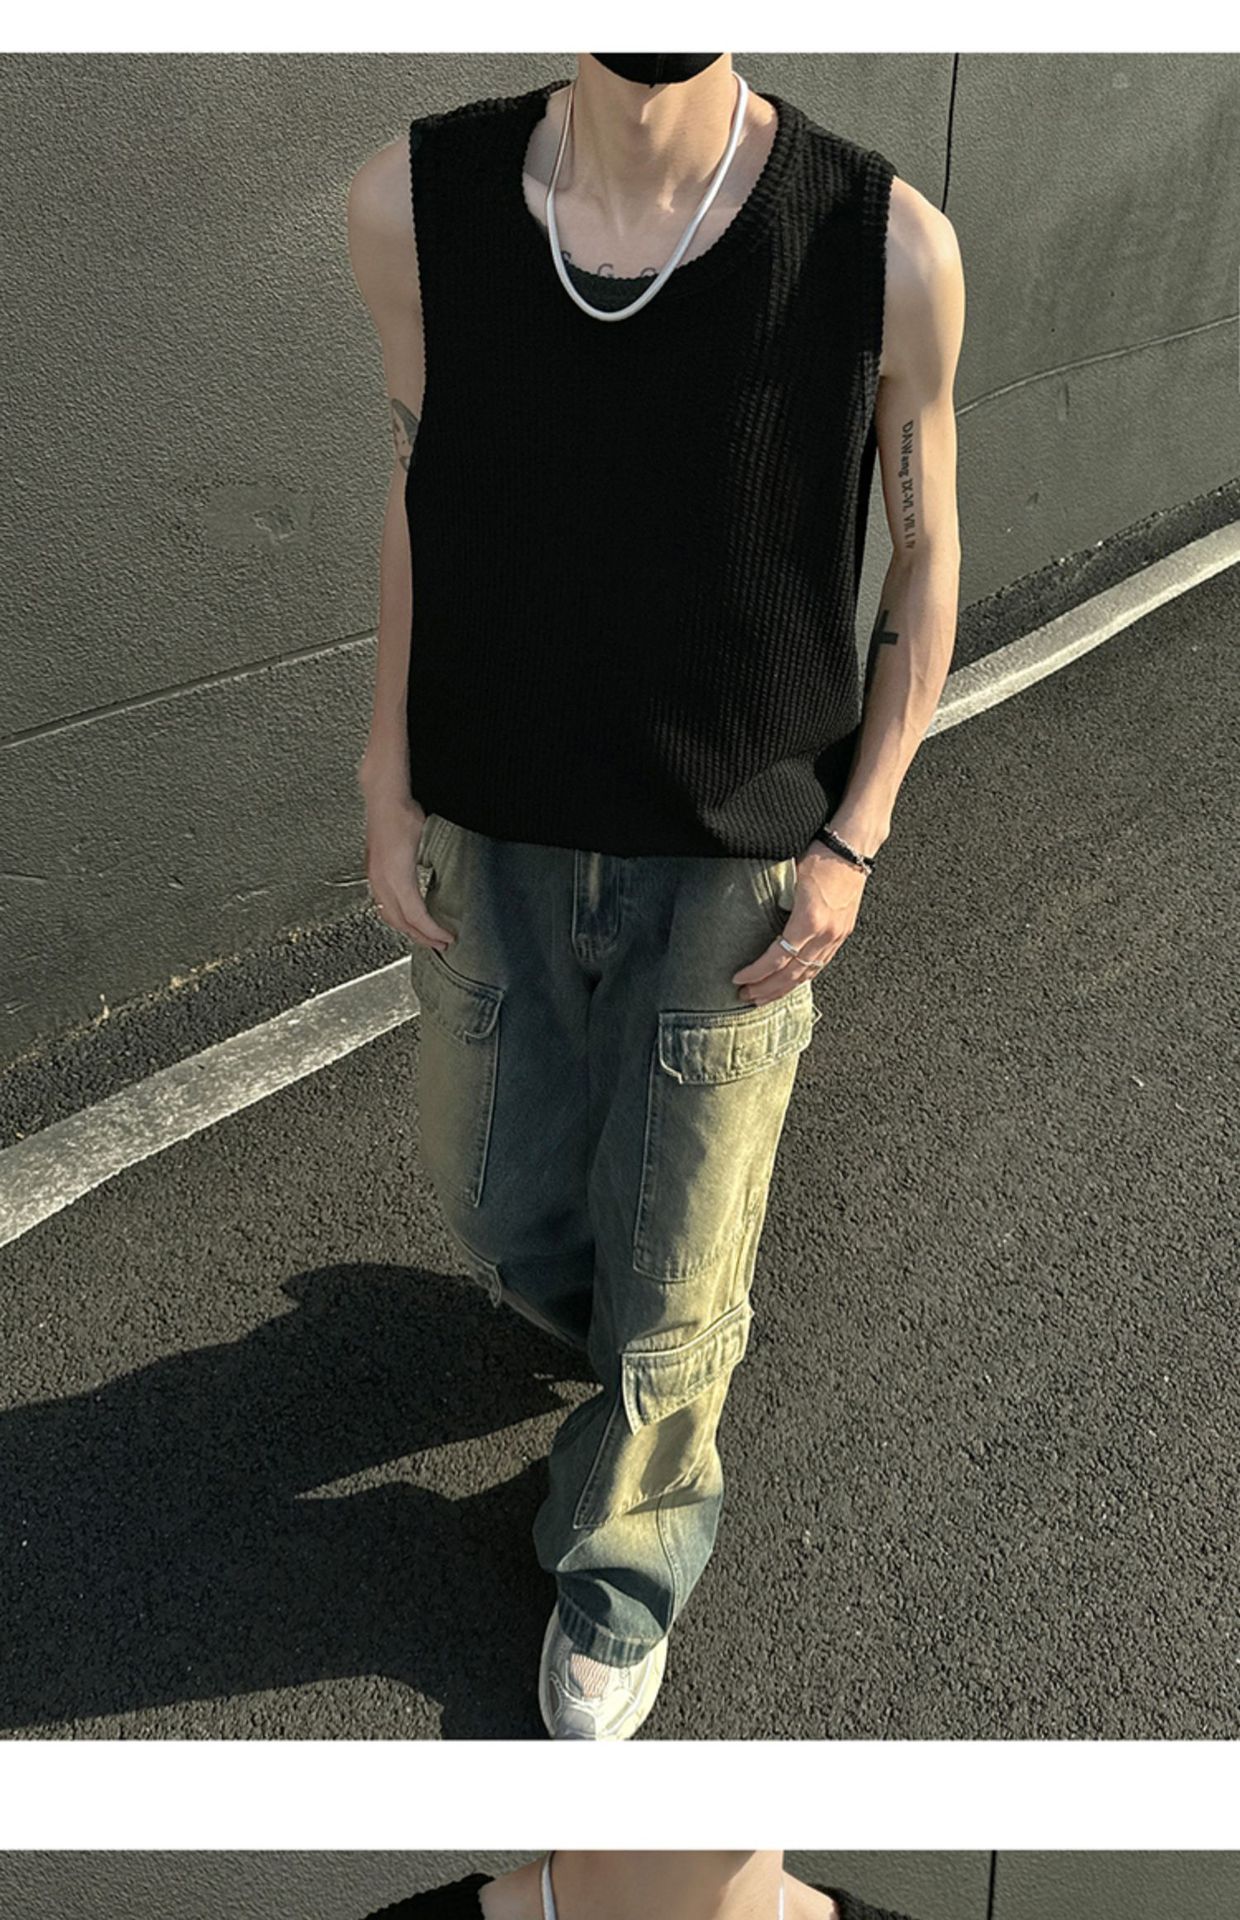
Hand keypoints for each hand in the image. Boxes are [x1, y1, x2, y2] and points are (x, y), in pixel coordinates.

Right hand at [364, 795, 455, 950]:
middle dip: (421, 937)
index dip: (432, 932)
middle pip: (401, 922)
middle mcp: (382, 881)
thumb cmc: (403, 814)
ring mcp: (375, 878)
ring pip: (388, 915)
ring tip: (422, 935)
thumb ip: (433, 863)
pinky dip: (395, 916)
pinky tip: (403, 915)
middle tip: (438, 944)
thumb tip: (446, 878)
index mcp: (397, 877)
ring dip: (406, 929)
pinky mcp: (373, 872)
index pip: (416, 916)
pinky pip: (382, 904)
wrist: (383, 798)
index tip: (445, 938)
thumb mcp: (426, 841)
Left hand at [731, 838, 868, 1005]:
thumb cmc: (820, 856)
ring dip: (784, 988)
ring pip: (808, 973)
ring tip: (764, 996)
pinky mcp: (842, 934)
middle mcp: (825, 934)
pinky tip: (791, 982)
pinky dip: (803, 976)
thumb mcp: (788, 878)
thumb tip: (747, 918)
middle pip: (792, 974)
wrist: (853, 848)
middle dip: (767, 988)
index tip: (738, 979)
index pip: (777, 959)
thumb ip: (773, 903)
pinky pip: (820, 964)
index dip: (756, 973)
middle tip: (746, 996)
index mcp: (809, 921)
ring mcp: (836, 936)